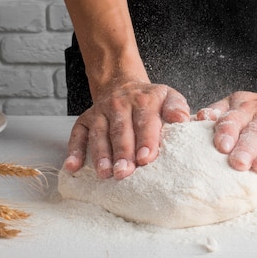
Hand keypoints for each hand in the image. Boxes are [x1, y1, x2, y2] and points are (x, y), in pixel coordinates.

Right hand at [63, 80, 189, 179]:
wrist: (121, 84)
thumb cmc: (150, 99)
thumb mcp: (168, 96)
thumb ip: (177, 108)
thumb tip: (183, 120)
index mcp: (143, 101)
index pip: (145, 121)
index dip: (146, 140)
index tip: (146, 158)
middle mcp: (119, 105)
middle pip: (120, 131)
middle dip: (123, 152)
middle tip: (125, 172)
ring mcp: (100, 112)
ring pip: (99, 134)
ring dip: (101, 154)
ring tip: (104, 173)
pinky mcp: (85, 119)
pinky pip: (77, 135)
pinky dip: (74, 151)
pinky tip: (72, 167)